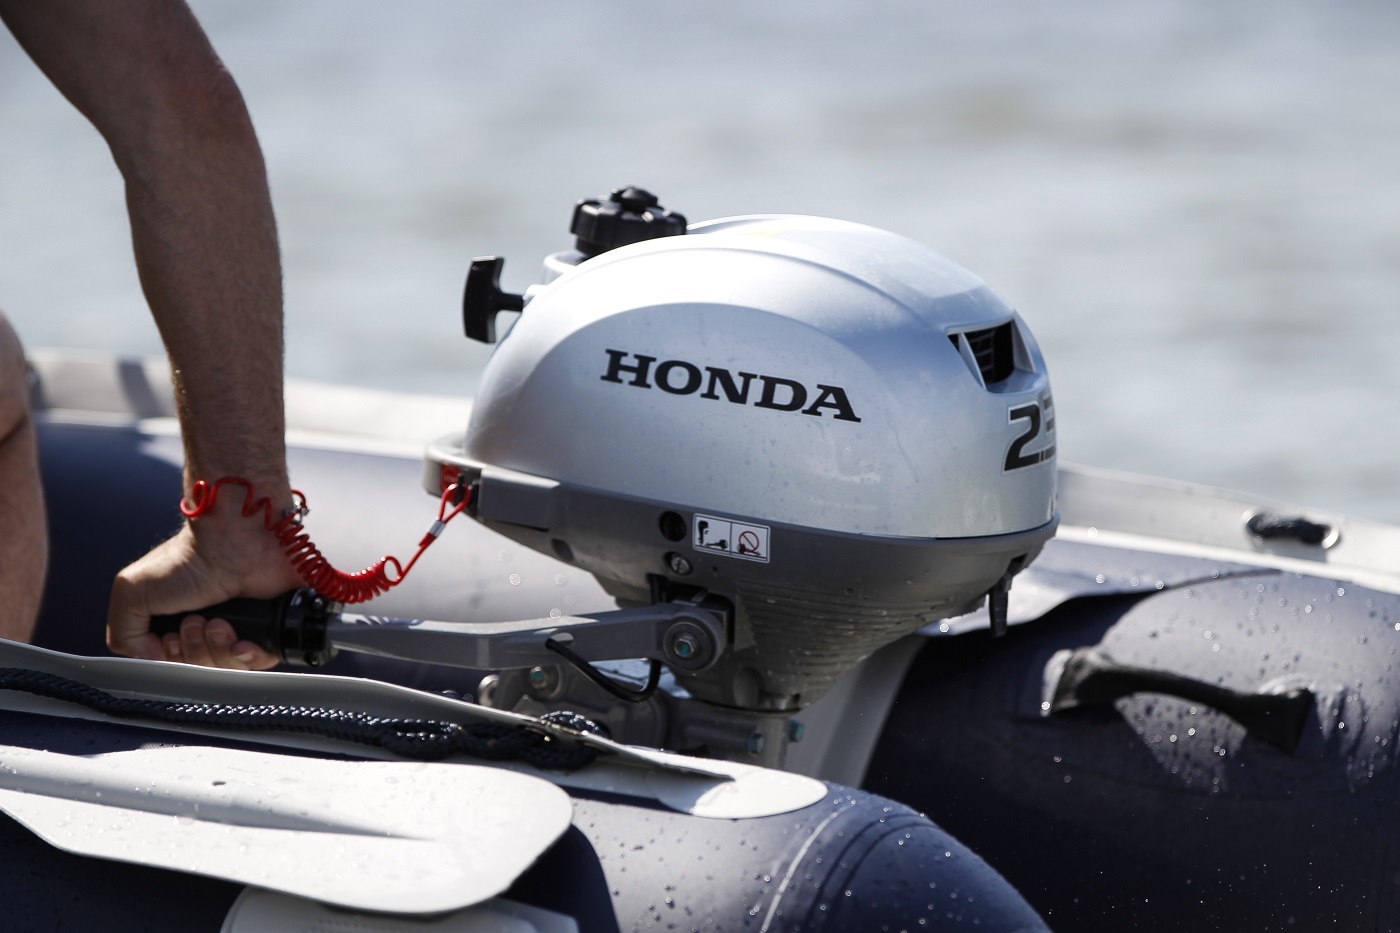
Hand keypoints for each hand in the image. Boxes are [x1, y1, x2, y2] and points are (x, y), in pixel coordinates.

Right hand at [107, 515, 300, 669]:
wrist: (235, 544)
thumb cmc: (188, 559)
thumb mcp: (132, 591)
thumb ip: (124, 633)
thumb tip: (150, 658)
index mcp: (175, 618)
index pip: (171, 663)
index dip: (170, 658)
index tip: (170, 638)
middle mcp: (207, 625)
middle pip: (198, 669)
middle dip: (193, 650)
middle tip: (196, 620)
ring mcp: (239, 629)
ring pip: (225, 668)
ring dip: (217, 648)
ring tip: (219, 621)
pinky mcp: (267, 631)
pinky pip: (258, 663)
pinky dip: (247, 655)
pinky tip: (241, 641)